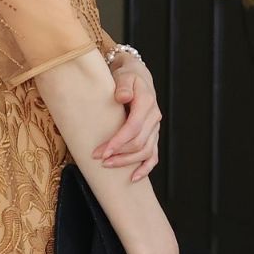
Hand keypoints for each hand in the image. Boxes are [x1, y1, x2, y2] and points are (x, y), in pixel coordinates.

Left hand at [91, 54, 162, 181]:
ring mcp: (155, 128)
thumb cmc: (126, 77)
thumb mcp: (123, 75)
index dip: (117, 142)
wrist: (136, 76)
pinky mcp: (153, 136)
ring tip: (108, 165)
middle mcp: (154, 117)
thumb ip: (123, 86)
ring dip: (126, 162)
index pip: (133, 127)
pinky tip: (134, 178)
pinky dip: (145, 168)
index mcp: (147, 102)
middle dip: (118, 153)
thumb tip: (123, 97)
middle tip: (98, 158)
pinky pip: (153, 156)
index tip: (101, 152)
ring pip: (145, 152)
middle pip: (139, 143)